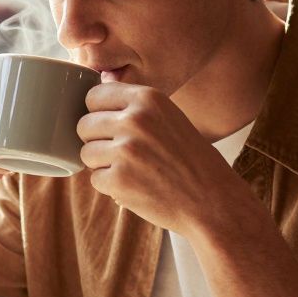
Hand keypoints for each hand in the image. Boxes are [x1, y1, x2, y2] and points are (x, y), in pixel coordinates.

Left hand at [77, 83, 240, 234]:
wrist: (213, 200)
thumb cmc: (190, 159)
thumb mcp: (168, 118)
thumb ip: (134, 108)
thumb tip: (90, 106)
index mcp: (148, 99)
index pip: (94, 96)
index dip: (97, 113)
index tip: (110, 126)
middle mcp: (134, 120)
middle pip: (84, 124)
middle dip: (96, 140)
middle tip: (122, 154)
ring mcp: (125, 151)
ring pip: (85, 153)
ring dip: (101, 164)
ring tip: (131, 170)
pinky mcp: (119, 180)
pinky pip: (94, 179)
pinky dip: (109, 186)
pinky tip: (134, 186)